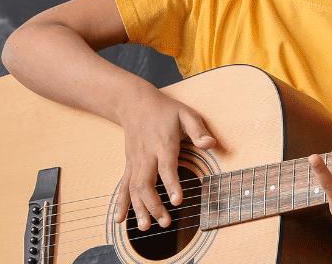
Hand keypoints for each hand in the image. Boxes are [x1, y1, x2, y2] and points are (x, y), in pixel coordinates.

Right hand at [110, 93, 216, 229]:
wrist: (134, 103)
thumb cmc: (165, 110)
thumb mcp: (186, 114)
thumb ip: (198, 130)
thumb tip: (211, 144)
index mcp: (163, 144)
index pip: (166, 167)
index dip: (172, 185)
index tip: (177, 201)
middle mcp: (146, 155)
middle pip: (146, 183)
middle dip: (154, 204)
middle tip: (165, 222)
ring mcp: (135, 162)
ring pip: (133, 188)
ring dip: (138, 209)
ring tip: (146, 227)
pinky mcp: (129, 165)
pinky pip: (123, 186)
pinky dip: (120, 203)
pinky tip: (119, 220)